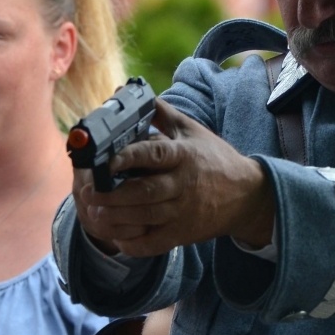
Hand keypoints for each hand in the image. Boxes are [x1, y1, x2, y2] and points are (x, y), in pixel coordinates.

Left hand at [73, 100, 274, 258]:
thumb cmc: (214, 158)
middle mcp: (183, 185)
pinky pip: (155, 243)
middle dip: (113, 194)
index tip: (106, 159)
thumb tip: (125, 91)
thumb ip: (159, 112)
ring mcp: (183, 212)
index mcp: (184, 156)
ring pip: (146, 217)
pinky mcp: (183, 234)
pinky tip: (117, 238)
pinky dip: (135, 244)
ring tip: (95, 212)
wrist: (246, 195)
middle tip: (88, 192)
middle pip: (145, 191)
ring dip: (118, 217)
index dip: (129, 157)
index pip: (154, 154)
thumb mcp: (190, 131)